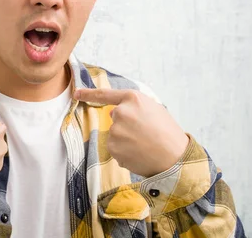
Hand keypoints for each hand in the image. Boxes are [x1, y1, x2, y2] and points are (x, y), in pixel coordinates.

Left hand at [74, 88, 188, 177]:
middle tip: (145, 133)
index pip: (106, 94)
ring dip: (125, 140)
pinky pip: (116, 149)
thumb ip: (133, 107)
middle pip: (115, 117)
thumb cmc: (168, 133)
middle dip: (126, 125)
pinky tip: (139, 154)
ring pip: (115, 135)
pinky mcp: (113, 147)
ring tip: (144, 144)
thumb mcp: (154, 109)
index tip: (76, 93)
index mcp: (133, 98)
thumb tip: (114, 112)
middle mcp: (121, 112)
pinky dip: (125, 152)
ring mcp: (115, 130)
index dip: (89, 94)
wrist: (174, 158)